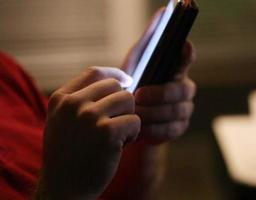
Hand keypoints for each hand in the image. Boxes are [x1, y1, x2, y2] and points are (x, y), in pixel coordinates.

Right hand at [38, 67, 140, 199]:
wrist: (64, 189)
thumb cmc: (69, 155)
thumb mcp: (64, 120)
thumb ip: (83, 98)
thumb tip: (120, 79)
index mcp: (61, 98)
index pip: (95, 72)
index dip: (115, 75)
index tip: (127, 82)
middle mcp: (73, 104)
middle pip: (115, 85)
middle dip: (123, 103)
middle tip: (117, 123)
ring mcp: (89, 117)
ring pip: (128, 100)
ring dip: (129, 118)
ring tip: (118, 136)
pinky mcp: (107, 132)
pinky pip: (136, 120)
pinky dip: (134, 134)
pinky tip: (121, 147)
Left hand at [126, 41, 196, 143]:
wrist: (126, 117)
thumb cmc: (133, 85)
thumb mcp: (136, 62)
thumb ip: (149, 41)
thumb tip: (163, 12)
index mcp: (176, 70)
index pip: (186, 59)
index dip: (186, 54)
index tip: (183, 46)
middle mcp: (184, 89)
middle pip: (182, 90)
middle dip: (160, 94)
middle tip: (138, 95)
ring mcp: (184, 110)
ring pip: (175, 112)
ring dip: (152, 112)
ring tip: (134, 112)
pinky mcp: (178, 128)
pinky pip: (169, 130)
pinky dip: (152, 129)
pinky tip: (139, 127)